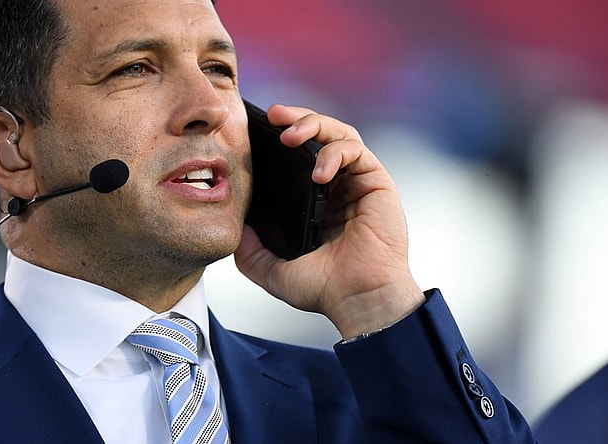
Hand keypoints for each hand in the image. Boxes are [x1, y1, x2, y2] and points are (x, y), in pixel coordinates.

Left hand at [234, 104, 423, 338]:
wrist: (358, 300)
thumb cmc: (324, 290)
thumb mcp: (272, 270)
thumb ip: (250, 251)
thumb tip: (235, 227)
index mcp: (316, 201)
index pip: (299, 156)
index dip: (281, 138)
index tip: (256, 130)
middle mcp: (338, 187)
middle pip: (320, 136)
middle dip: (297, 119)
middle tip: (275, 115)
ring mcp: (358, 183)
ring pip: (339, 134)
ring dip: (315, 125)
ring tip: (291, 135)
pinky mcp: (377, 183)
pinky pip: (357, 151)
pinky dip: (335, 153)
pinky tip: (319, 172)